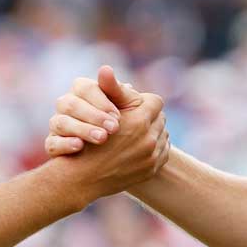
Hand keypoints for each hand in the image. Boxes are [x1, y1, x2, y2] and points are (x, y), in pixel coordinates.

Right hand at [45, 66, 141, 156]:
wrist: (120, 150)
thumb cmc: (122, 121)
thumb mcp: (127, 105)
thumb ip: (117, 89)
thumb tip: (105, 69)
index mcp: (82, 91)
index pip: (84, 87)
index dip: (100, 101)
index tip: (117, 116)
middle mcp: (66, 105)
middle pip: (70, 104)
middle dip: (93, 116)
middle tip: (114, 129)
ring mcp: (57, 125)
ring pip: (60, 123)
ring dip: (82, 129)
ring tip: (102, 138)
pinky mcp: (53, 145)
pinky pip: (51, 144)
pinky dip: (65, 144)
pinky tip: (79, 146)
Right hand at [60, 81, 168, 196]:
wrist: (82, 179)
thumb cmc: (85, 142)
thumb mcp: (96, 112)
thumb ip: (108, 90)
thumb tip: (106, 68)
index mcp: (139, 121)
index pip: (155, 101)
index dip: (144, 102)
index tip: (135, 105)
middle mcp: (149, 138)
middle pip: (160, 118)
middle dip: (149, 117)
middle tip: (137, 118)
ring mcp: (152, 156)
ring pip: (163, 134)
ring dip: (153, 132)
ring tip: (139, 133)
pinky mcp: (152, 169)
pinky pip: (163, 152)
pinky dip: (155, 148)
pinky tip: (140, 147)